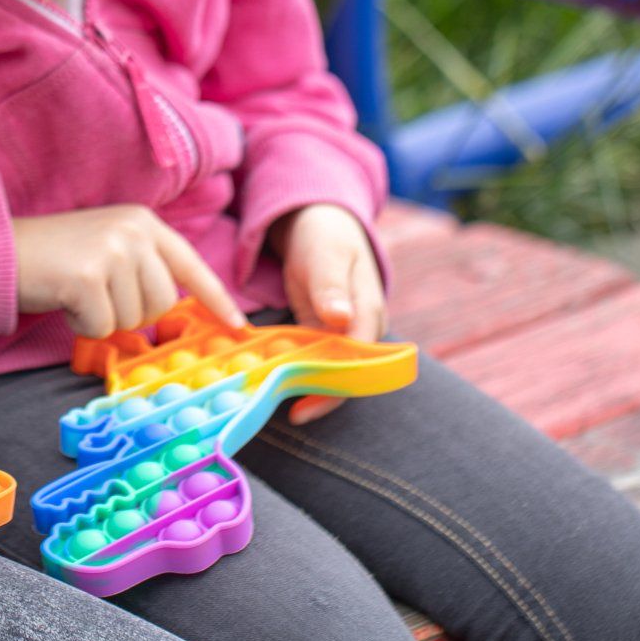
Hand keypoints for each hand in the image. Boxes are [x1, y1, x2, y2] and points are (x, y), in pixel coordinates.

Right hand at [13, 205, 245, 338]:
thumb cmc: (52, 259)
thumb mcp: (107, 249)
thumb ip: (142, 269)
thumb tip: (170, 309)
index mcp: (143, 222)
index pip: (191, 265)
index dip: (217, 299)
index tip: (239, 325)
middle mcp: (133, 231)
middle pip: (162, 303)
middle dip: (131, 314)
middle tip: (96, 295)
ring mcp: (112, 251)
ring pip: (134, 320)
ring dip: (104, 319)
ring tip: (76, 293)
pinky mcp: (88, 277)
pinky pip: (103, 327)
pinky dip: (82, 326)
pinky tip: (63, 301)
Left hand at [269, 204, 386, 423]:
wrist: (317, 225)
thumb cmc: (326, 236)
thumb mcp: (327, 254)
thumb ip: (332, 286)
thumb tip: (342, 318)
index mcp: (368, 312)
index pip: (359, 360)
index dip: (336, 386)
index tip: (306, 405)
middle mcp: (359, 330)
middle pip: (347, 375)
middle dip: (321, 397)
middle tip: (290, 415)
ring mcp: (340, 335)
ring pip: (328, 372)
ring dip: (305, 389)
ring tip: (273, 403)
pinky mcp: (320, 335)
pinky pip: (310, 360)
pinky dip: (294, 371)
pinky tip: (271, 383)